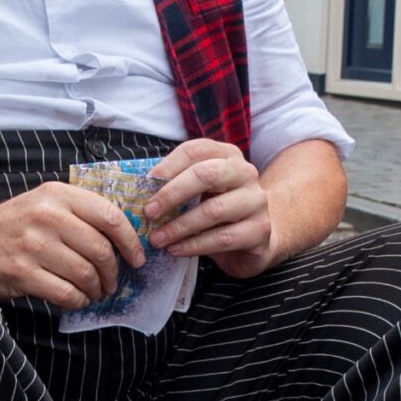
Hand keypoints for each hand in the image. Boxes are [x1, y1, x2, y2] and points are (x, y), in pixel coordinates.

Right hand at [0, 181, 146, 308]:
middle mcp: (46, 216)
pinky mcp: (23, 272)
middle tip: (111, 283)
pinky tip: (76, 299)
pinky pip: (66, 293)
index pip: (110, 216)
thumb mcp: (44, 204)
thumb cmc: (14, 226)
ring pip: (85, 274)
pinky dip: (78, 300)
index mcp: (57, 195)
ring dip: (96, 289)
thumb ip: (80, 213)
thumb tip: (125, 237)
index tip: (136, 259)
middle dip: (112, 273)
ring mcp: (33, 245)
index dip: (130, 242)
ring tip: (94, 292)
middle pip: (101, 250)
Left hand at [144, 138, 274, 277]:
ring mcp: (256, 201)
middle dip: (172, 194)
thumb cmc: (219, 210)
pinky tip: (176, 250)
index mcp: (227, 155)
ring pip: (214, 210)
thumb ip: (177, 184)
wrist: (256, 238)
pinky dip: (194, 245)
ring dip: (179, 226)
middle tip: (148, 212)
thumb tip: (140, 190)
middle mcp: (245, 172)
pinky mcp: (260, 230)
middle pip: (206, 175)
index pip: (195, 151)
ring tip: (157, 239)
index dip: (168, 166)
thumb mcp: (199, 191)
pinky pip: (222, 238)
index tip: (146, 184)